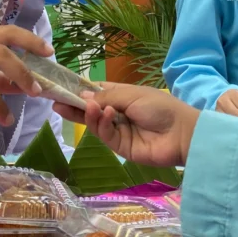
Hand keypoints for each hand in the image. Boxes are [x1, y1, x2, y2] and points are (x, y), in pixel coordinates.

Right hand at [53, 83, 199, 167]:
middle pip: (90, 111)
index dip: (79, 92)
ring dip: (89, 115)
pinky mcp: (119, 147)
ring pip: (95, 124)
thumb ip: (106, 97)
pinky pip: (105, 135)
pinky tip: (107, 115)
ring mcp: (118, 131)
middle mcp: (117, 114)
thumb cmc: (160, 107)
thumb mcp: (132, 95)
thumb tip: (82, 96)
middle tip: (55, 102)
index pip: (96, 94)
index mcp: (121, 97)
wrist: (182, 134)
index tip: (61, 89)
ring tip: (88, 107)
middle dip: (73, 106)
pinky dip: (102, 124)